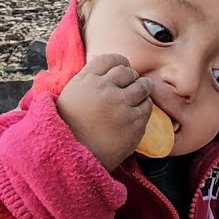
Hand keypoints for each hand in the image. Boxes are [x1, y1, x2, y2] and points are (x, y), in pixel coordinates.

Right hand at [56, 54, 153, 171]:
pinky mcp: (134, 122)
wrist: (71, 158)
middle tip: (127, 88)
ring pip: (143, 86)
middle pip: (129, 72)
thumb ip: (90, 79)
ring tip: (133, 100)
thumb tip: (112, 66)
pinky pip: (147, 106)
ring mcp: (121, 105)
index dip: (119, 64)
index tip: (121, 71)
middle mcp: (104, 89)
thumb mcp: (72, 95)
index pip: (111, 60)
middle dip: (130, 78)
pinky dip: (143, 109)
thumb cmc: (70, 126)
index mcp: (86, 81)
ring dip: (141, 91)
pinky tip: (132, 115)